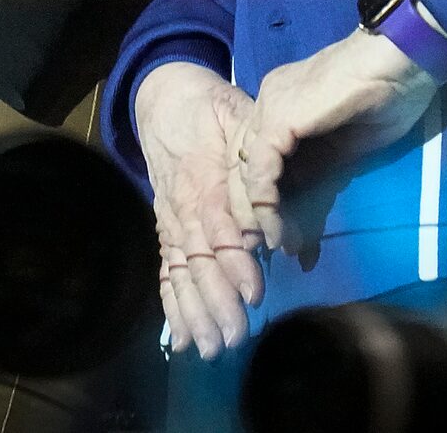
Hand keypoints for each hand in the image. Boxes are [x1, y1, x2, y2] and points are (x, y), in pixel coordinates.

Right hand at [131, 62, 264, 358]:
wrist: (163, 96)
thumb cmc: (213, 107)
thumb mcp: (240, 113)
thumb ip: (258, 152)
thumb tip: (283, 193)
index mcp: (207, 176)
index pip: (221, 224)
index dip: (235, 259)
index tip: (253, 290)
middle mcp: (185, 204)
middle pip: (199, 258)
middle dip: (216, 300)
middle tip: (235, 336)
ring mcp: (172, 219)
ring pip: (181, 271)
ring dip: (194, 311)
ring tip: (208, 348)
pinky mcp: (166, 229)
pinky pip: (166, 270)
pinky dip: (172, 305)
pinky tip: (180, 339)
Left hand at [229, 28, 439, 255]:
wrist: (403, 62)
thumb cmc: (388, 97)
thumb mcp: (345, 149)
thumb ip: (320, 177)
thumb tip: (305, 218)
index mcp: (280, 105)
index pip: (258, 160)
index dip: (265, 201)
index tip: (282, 239)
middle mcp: (266, 102)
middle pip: (244, 166)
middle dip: (255, 214)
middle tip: (273, 250)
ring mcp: (269, 106)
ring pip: (246, 169)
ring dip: (259, 215)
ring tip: (278, 246)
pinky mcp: (279, 117)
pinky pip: (261, 168)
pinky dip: (266, 202)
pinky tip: (278, 227)